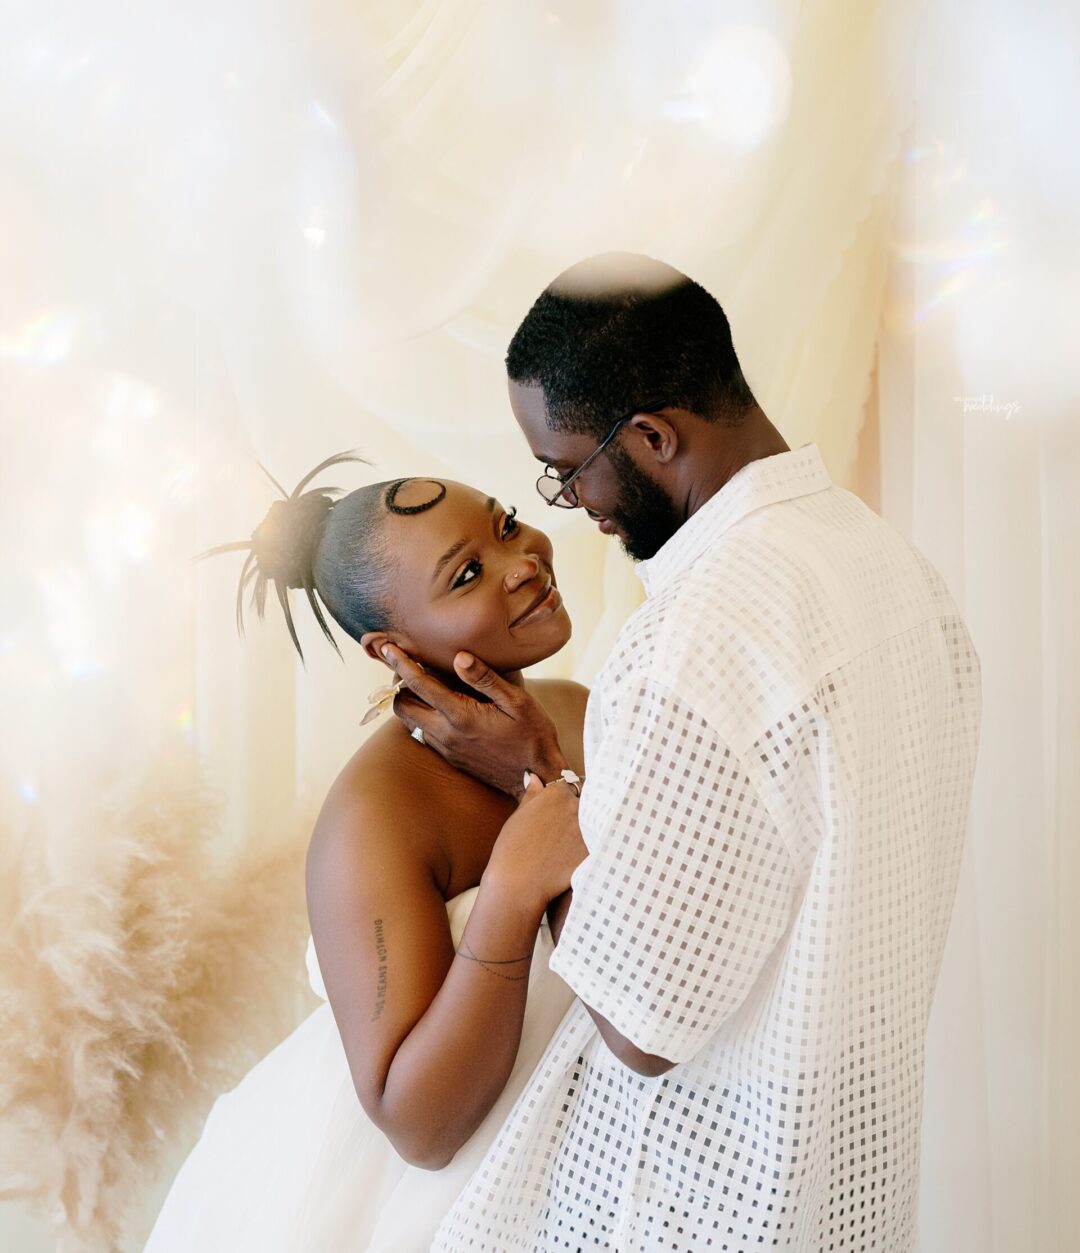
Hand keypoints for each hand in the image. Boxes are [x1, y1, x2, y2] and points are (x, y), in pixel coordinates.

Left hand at [381, 645, 568, 796]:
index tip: (388, 648)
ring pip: (410, 722)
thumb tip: (458, 657)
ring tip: (421, 682)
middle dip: (398, 684)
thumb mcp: (517, 702)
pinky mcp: (450, 758)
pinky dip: (422, 716)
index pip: (419, 685)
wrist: (537, 778)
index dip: (400, 663)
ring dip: (409, 701)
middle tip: (407, 665)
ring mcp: (446, 749)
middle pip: (402, 706)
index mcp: (460, 716)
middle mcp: (446, 734)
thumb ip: (485, 679)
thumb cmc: (532, 736)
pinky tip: (439, 706)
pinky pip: (424, 734)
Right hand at [485, 772, 586, 911]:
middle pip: (587, 802)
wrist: (518, 883)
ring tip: (570, 844)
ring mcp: (587, 828)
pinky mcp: (594, 849)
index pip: (571, 787)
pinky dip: (593, 847)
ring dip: (589, 828)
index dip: (566, 801)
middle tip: (565, 831)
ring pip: (596, 822)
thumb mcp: (519, 816)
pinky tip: (576, 857)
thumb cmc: (512, 849)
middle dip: (581, 812)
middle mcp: (576, 806)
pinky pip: (599, 842)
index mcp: (557, 793)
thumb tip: (534, 777)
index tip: (560, 814)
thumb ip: (532, 795)